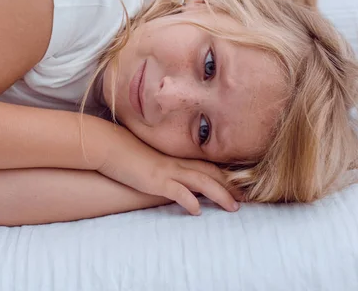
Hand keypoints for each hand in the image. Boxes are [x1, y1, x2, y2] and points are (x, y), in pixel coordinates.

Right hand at [97, 129, 239, 214]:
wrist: (109, 146)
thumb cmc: (126, 155)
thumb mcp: (149, 162)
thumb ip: (163, 170)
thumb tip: (171, 181)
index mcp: (176, 160)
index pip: (207, 167)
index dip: (226, 177)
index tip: (240, 189)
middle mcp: (176, 164)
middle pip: (211, 174)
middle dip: (231, 187)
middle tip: (248, 200)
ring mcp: (167, 171)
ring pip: (202, 182)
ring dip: (220, 195)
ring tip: (233, 208)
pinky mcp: (156, 180)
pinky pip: (176, 191)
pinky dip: (189, 200)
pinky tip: (197, 211)